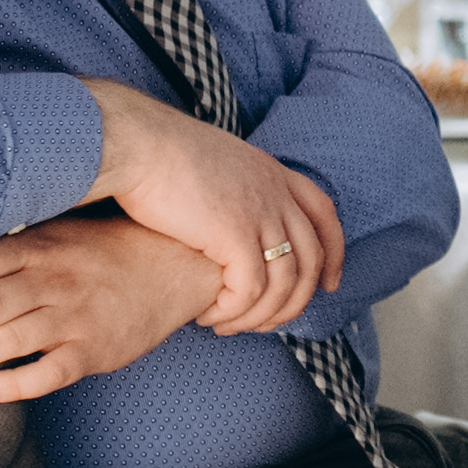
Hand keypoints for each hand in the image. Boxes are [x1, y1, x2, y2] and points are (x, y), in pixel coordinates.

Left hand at [0, 215, 233, 403]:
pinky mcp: (95, 352)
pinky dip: (9, 387)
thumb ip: (7, 246)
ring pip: (4, 343)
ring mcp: (76, 318)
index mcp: (36, 246)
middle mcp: (53, 280)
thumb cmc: (102, 250)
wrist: (178, 265)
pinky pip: (46, 377)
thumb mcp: (56, 232)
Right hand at [84, 77, 343, 315]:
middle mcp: (274, 192)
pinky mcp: (234, 236)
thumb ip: (232, 188)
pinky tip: (209, 317)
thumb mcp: (213, 164)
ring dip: (259, 315)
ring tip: (229, 326)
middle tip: (271, 325)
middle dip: (298, 301)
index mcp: (272, 172)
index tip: (330, 284)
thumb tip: (224, 214)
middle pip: (311, 258)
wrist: (133, 142)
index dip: (334, 253)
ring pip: (283, 284)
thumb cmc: (154, 153)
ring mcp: (259, 213)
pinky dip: (233, 312)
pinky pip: (249, 290)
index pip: (324, 214)